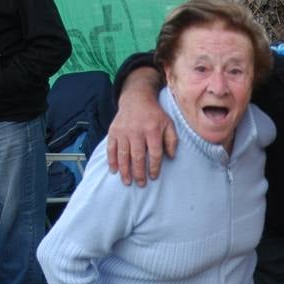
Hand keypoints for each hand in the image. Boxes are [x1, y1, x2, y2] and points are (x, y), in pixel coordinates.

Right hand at [106, 71, 174, 186]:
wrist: (136, 99)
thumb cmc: (155, 115)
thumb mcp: (169, 124)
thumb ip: (172, 141)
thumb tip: (171, 157)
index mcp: (152, 130)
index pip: (154, 153)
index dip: (154, 167)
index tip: (153, 177)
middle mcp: (137, 131)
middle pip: (137, 157)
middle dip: (139, 173)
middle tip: (140, 184)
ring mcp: (123, 131)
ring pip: (123, 155)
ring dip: (125, 170)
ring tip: (127, 182)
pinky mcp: (113, 131)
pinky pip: (111, 148)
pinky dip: (111, 160)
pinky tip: (114, 171)